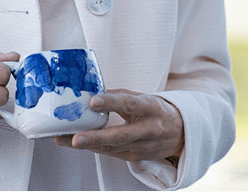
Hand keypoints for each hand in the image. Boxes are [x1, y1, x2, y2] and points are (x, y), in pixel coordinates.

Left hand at [55, 89, 183, 162]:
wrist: (182, 133)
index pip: (129, 103)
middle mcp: (148, 129)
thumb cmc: (157, 110)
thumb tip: (94, 90)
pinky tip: (75, 143)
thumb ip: (121, 96)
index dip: (111, 103)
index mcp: (150, 107)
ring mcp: (142, 147)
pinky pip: (111, 153)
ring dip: (88, 145)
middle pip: (120, 135)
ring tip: (65, 140)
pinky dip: (93, 148)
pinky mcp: (136, 157)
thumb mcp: (144, 98)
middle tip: (74, 138)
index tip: (93, 101)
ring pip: (113, 148)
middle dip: (95, 137)